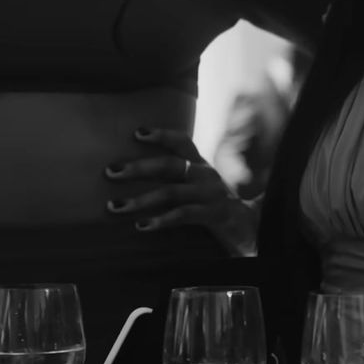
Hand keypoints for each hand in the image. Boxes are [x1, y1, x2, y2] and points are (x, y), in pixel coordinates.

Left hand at [105, 127, 255, 255]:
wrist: (254, 230)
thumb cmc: (218, 210)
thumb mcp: (201, 190)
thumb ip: (179, 182)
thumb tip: (139, 176)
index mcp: (203, 167)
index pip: (183, 143)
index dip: (162, 135)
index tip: (137, 132)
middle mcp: (207, 176)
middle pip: (171, 165)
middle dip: (139, 167)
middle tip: (110, 171)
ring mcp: (212, 195)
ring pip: (172, 191)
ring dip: (141, 199)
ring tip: (115, 206)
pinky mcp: (215, 215)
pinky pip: (184, 215)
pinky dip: (162, 220)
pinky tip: (142, 226)